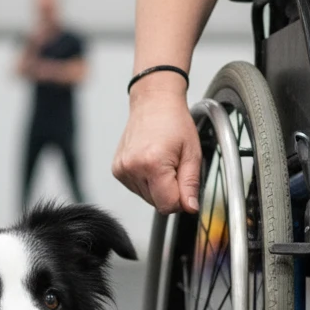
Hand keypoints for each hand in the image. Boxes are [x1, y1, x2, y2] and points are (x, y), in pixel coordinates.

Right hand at [112, 87, 200, 213]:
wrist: (153, 102)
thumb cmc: (174, 122)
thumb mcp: (192, 153)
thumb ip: (191, 184)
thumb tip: (190, 208)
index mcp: (153, 164)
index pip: (168, 205)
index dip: (181, 200)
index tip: (185, 184)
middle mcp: (133, 168)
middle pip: (157, 203)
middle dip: (169, 191)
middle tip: (174, 166)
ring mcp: (122, 170)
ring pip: (147, 198)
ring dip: (158, 186)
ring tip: (162, 161)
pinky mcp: (117, 170)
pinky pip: (137, 189)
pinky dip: (147, 181)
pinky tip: (150, 162)